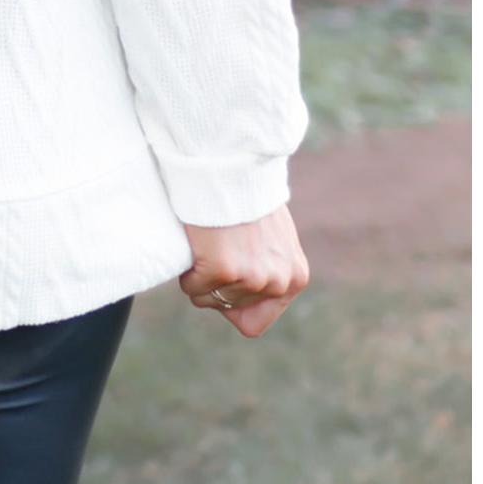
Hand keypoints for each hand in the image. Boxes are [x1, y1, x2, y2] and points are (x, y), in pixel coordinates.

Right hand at [178, 204, 309, 337]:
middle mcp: (279, 282)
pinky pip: (192, 287)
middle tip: (214, 249)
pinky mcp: (224, 269)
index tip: (227, 273)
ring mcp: (253, 277)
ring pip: (208, 299)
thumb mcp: (272, 237)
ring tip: (207, 241)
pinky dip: (187, 270)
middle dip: (214, 284)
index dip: (233, 301)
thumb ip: (268, 265)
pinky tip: (196, 243)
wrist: (229, 163)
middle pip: (229, 307)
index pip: (256, 320)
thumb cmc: (245, 193)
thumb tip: (249, 286)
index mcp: (295, 277)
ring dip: (200, 275)